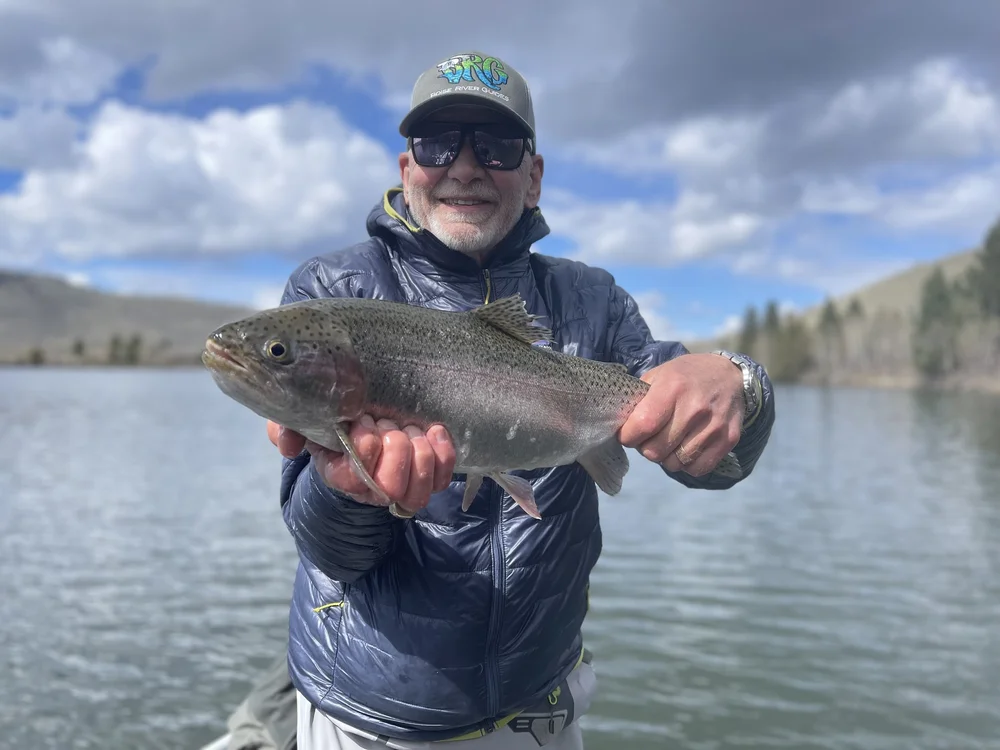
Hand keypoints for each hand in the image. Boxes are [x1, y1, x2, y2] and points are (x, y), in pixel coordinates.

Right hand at [266, 416, 456, 514]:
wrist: (361, 423)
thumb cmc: (334, 421)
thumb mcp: (305, 418)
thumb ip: (287, 427)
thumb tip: (289, 446)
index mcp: (339, 474)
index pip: (356, 477)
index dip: (365, 445)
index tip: (363, 420)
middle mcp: (371, 489)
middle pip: (391, 488)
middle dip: (395, 448)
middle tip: (388, 424)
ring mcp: (403, 486)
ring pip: (420, 490)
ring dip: (419, 452)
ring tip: (408, 428)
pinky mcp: (429, 477)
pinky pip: (444, 477)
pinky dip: (443, 451)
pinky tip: (433, 430)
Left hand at [618, 353, 744, 476]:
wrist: (730, 376)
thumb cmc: (686, 376)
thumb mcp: (659, 375)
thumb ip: (639, 399)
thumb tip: (621, 425)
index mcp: (673, 388)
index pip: (642, 426)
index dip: (628, 436)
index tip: (628, 434)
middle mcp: (695, 408)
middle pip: (655, 451)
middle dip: (646, 448)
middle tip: (650, 437)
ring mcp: (713, 426)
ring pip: (674, 464)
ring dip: (666, 457)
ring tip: (669, 441)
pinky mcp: (727, 440)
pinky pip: (696, 469)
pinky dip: (686, 464)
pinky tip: (685, 448)